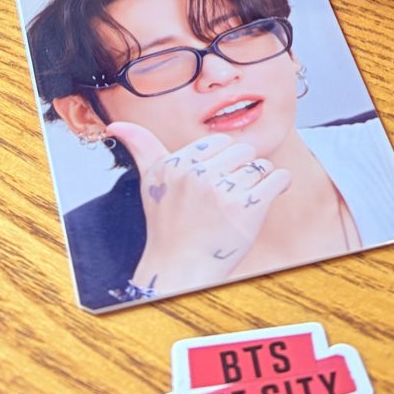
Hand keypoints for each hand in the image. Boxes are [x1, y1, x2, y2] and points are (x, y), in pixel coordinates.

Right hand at [104, 122, 292, 294]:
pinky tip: (262, 200)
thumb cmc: (167, 225)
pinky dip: (279, 186)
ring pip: (260, 164)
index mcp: (178, 162)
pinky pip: (279, 179)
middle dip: (239, 171)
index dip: (220, 162)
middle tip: (224, 198)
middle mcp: (199, 174)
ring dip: (258, 182)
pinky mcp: (248, 208)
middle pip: (242, 151)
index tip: (210, 184)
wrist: (180, 269)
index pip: (220, 142)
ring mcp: (224, 192)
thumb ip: (141, 146)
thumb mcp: (151, 182)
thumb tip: (115, 125)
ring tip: (238, 204)